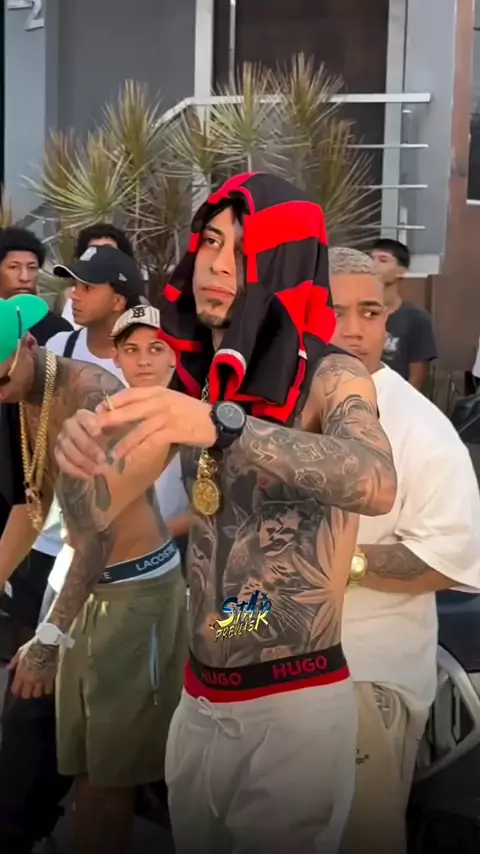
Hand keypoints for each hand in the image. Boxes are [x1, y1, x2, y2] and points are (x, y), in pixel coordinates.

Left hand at [8, 639, 58, 698]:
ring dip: (36, 693)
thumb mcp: (20, 652)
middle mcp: (30, 679)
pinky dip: (46, 690)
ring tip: (37, 689)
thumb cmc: (33, 646)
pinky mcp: (50, 678)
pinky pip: (48, 690)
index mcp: (21, 673)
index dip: (16, 691)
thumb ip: (14, 662)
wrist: (47, 643)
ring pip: (37, 694)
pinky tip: (46, 687)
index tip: (17, 690)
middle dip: (26, 694)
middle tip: (27, 691)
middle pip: (26, 695)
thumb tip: (8, 668)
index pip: (16, 689)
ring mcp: (41, 680)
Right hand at [55, 408, 108, 478]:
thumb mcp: (116, 427)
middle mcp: (69, 425)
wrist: (100, 447)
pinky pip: (62, 462)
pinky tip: (88, 475)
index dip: (89, 424)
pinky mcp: (59, 454)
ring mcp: (62, 439)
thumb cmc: (110, 434)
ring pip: (67, 449)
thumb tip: (115, 420)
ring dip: (83, 461)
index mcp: (83, 416)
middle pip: (73, 434)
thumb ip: (115, 423)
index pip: (82, 416)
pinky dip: (74, 470)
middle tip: (102, 459)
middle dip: (87, 447)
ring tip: (98, 470)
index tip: (97, 433)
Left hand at [95, 386, 216, 461]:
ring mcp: (168, 415)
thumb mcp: (170, 401)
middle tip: (93, 431)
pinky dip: (140, 450)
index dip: (112, 402)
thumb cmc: (192, 413)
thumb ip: (151, 404)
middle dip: (110, 421)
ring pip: (139, 428)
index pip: (129, 393)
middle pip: (129, 410)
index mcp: (158, 391)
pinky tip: (131, 458)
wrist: (217, 421)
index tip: (97, 411)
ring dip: (123, 442)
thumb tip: (126, 412)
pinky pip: (152, 441)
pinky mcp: (174, 430)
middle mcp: (161, 400)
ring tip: (111, 454)